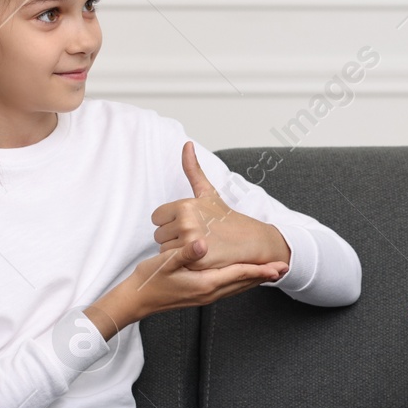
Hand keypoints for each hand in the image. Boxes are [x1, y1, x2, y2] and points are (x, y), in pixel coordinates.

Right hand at [90, 240, 287, 336]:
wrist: (137, 300)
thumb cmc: (149, 280)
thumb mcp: (165, 263)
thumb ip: (185, 253)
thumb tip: (203, 245)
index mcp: (204, 284)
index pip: (239, 275)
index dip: (260, 270)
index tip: (278, 266)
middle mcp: (209, 293)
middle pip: (243, 283)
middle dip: (264, 275)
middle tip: (284, 268)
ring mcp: (205, 296)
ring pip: (237, 287)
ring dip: (254, 279)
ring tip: (270, 272)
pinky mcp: (200, 296)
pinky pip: (228, 288)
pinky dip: (240, 282)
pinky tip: (242, 276)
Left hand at [151, 141, 291, 270]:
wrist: (250, 241)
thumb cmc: (226, 218)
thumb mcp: (208, 192)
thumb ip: (193, 169)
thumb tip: (186, 144)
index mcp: (185, 205)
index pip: (157, 218)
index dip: (170, 222)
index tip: (188, 224)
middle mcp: (187, 222)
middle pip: (158, 235)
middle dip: (173, 238)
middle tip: (196, 236)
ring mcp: (191, 243)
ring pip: (164, 250)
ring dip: (177, 252)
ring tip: (198, 246)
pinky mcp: (196, 261)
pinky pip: (174, 263)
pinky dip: (184, 262)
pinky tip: (199, 258)